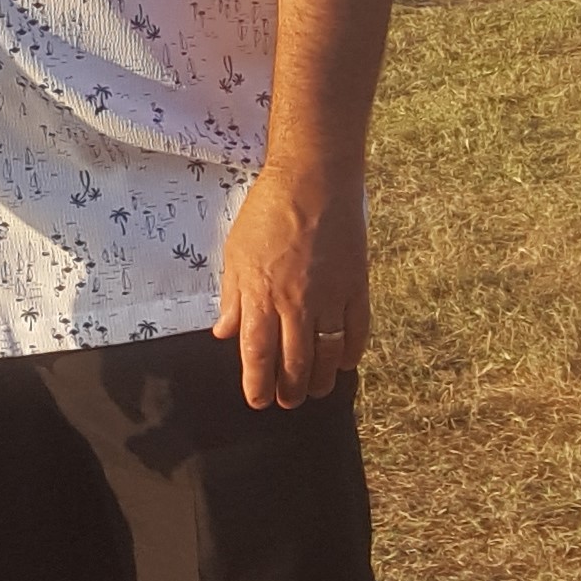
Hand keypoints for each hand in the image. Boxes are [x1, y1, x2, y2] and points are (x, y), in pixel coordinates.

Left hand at [215, 164, 371, 409]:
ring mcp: (330, 296)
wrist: (313, 179)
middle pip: (295, 363)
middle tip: (287, 401)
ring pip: (328, 355)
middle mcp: (296, 303)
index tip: (258, 402)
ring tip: (314, 390)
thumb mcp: (236, 253)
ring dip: (321, 380)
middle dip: (290, 390)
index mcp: (261, 295)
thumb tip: (224, 333)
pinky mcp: (356, 286)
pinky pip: (357, 330)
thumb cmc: (268, 212)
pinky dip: (351, 353)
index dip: (257, 385)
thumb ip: (233, 297)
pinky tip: (343, 363)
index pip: (258, 355)